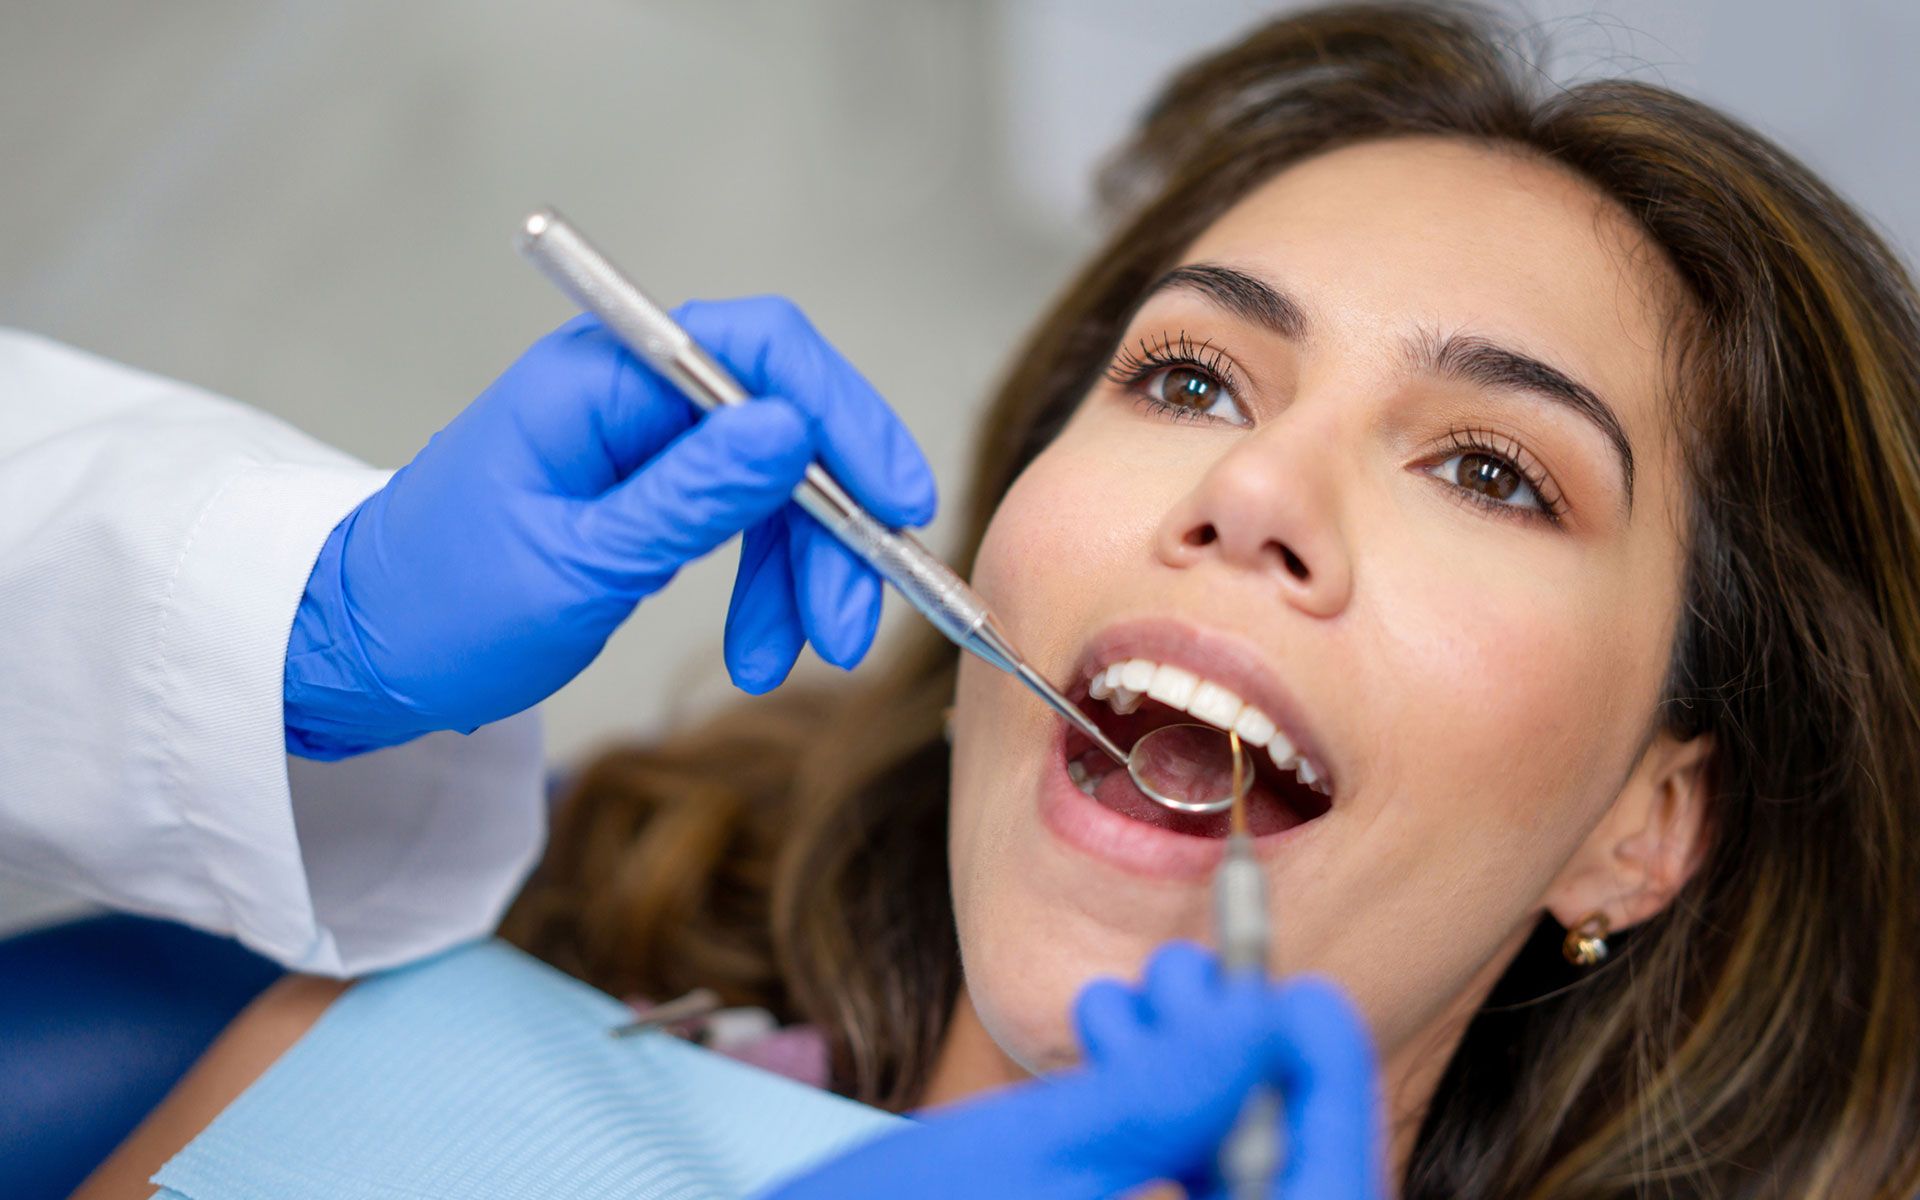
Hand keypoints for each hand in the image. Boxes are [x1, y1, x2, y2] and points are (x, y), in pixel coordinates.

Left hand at [283, 298, 934, 758]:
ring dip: (808, 571)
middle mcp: (632, 394)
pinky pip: (745, 522)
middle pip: (786, 425)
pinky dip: (770, 587)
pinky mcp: (652, 493)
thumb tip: (791, 429)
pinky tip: (761, 652)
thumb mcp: (575, 565)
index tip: (896, 502)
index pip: (761, 350)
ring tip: (799, 659)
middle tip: (849, 626)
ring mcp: (646, 444)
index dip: (844, 418)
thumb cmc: (439, 606)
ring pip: (777, 484)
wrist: (361, 654)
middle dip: (833, 525)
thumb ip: (688, 497)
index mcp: (600, 378)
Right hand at [762, 943, 1384, 1198]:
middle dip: (1235, 1066)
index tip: (1300, 991)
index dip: (1328, 1085)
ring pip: (1217, 1179)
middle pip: (1278, 1180)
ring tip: (1120, 996)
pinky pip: (1165, 1191)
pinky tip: (1098, 1042)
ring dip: (1184, 1080)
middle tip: (1183, 973)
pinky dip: (1144, 1117)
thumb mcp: (1034, 1150)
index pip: (1326, 1189)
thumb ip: (1173, 1090)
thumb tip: (1282, 1018)